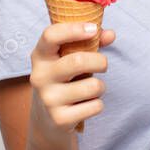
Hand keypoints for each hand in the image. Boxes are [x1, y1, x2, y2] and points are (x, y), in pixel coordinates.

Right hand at [28, 23, 114, 142]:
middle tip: (103, 65)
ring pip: (93, 87)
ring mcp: (48, 99)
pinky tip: (86, 106)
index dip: (73, 29)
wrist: (47, 120)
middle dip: (100, 62)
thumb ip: (89, 43)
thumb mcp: (69, 59)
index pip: (50, 36)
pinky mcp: (60, 119)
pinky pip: (95, 106)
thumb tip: (110, 34)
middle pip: (78, 61)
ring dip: (100, 87)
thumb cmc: (64, 80)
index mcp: (40, 56)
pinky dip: (97, 105)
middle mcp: (40, 76)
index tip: (93, 29)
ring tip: (92, 89)